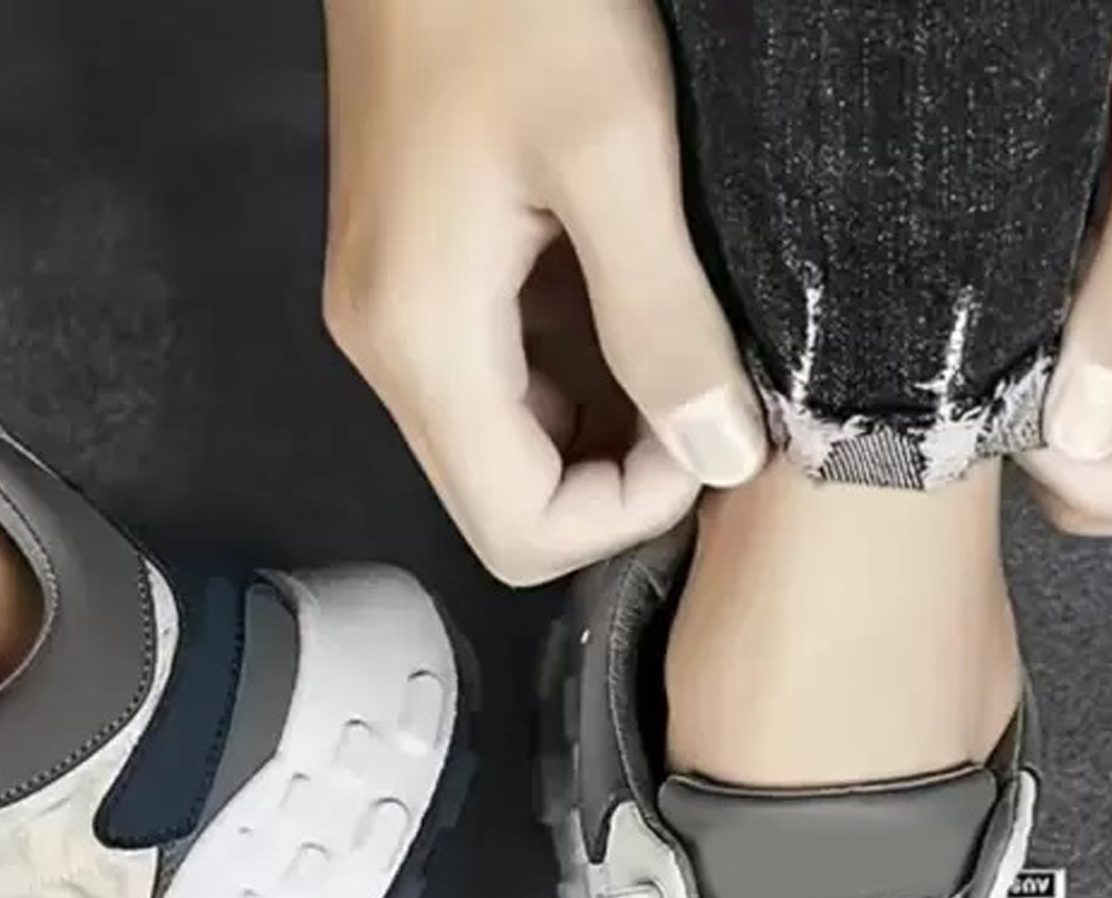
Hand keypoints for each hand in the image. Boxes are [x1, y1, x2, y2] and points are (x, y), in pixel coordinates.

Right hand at [322, 0, 765, 585]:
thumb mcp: (617, 153)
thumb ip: (665, 323)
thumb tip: (725, 460)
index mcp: (419, 342)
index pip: (518, 531)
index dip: (629, 512)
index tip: (712, 428)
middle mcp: (386, 351)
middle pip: (506, 500)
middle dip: (621, 471)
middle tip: (712, 381)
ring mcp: (390, 313)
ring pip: (505, 441)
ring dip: (604, 418)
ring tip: (683, 329)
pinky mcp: (410, 273)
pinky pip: (497, 372)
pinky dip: (575, 363)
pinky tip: (631, 286)